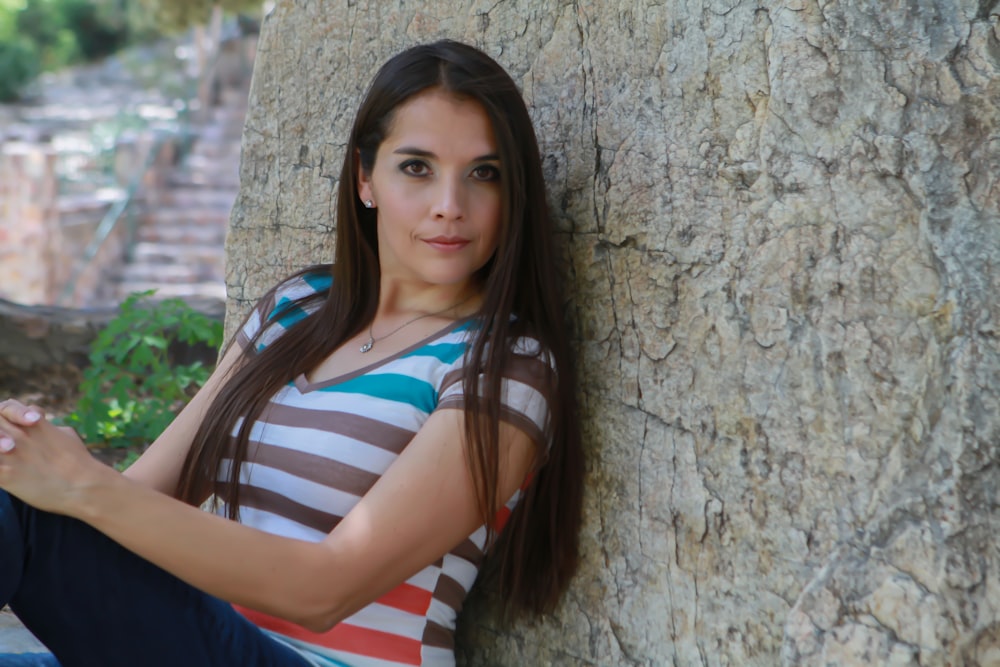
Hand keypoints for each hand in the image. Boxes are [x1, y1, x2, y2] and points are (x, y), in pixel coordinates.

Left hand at [0, 399, 109, 514]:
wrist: (83, 486)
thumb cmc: (80, 462)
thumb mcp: (68, 435)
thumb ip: (52, 429)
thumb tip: (51, 428)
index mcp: (35, 424)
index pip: (8, 407)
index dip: (10, 415)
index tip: (18, 427)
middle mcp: (19, 435)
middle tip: (7, 445)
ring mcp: (10, 454)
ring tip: (6, 456)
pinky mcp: (5, 475)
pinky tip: (4, 473)